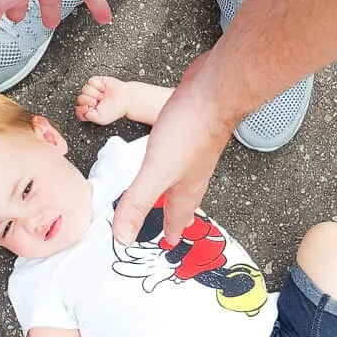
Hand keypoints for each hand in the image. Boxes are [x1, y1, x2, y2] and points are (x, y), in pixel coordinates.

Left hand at [75, 75, 128, 125]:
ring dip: (94, 93)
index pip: (78, 110)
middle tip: (97, 102)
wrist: (126, 98)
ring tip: (102, 96)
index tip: (87, 109)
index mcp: (90, 111)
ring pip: (84, 89)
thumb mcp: (100, 119)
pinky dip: (97, 85)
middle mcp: (90, 100)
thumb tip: (82, 110)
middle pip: (79, 99)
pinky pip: (90, 81)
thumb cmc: (116, 109)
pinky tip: (103, 89)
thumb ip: (87, 117)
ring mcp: (93, 91)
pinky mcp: (96, 81)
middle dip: (88, 101)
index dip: (81, 109)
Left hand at [112, 51, 237, 245]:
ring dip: (178, 193)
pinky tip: (170, 157)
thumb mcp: (156, 173)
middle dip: (178, 217)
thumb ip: (137, 203)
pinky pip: (182, 159)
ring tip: (172, 197)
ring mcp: (194, 155)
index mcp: (185, 190)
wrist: (214, 92)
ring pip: (185, 181)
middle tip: (174, 226)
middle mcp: (193, 175)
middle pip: (185, 203)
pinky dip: (175, 167)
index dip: (171, 233)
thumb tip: (122, 237)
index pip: (177, 220)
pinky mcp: (191, 135)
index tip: (169, 244)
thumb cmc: (191, 131)